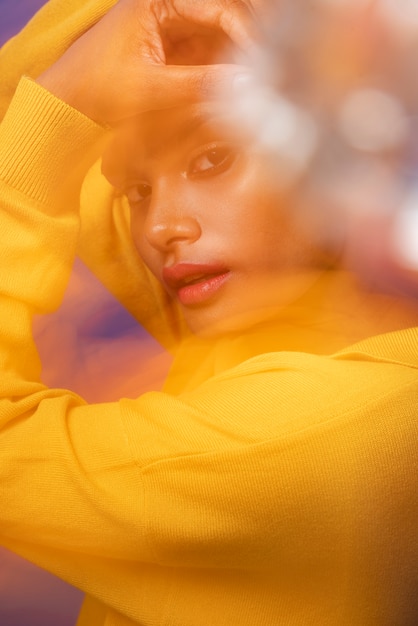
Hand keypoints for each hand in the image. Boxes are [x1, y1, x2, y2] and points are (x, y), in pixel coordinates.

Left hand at [36, 0, 258, 123]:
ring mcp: (172, 29)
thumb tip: (246, 84)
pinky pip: (208, 55)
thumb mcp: (150, 87)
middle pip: (224, 17)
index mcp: (160, 0)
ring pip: (219, 36)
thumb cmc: (97, 88)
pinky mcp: (172, 52)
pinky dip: (223, 70)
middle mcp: (169, 7)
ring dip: (239, 57)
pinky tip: (237, 87)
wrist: (67, 103)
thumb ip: (198, 84)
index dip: (245, 34)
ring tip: (260, 81)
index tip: (263, 64)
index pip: (218, 8)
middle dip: (248, 42)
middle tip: (272, 69)